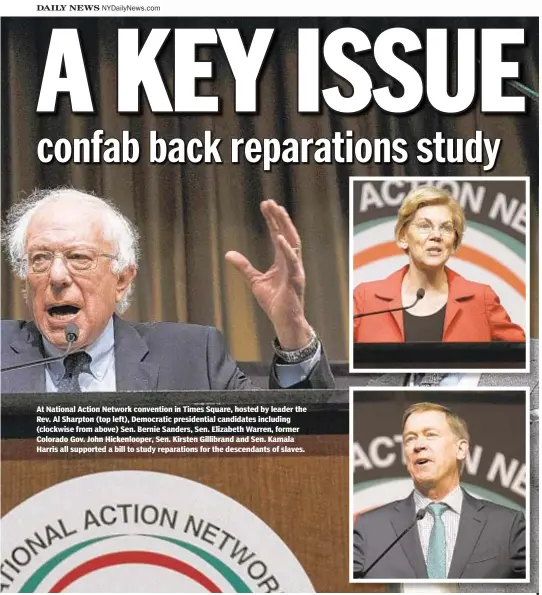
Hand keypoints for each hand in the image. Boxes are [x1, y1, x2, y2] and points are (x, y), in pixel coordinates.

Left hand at [225, 200, 312, 348]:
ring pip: (292, 242)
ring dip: (285, 226)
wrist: (285, 321)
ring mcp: (295, 269)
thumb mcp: (255, 281)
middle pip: (286, 234)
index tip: (266, 205)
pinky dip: (286, 248)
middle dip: (278, 217)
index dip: (272, 220)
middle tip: (270, 202)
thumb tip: (228, 254)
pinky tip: (279, 237)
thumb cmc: (275, 303)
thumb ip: (244, 267)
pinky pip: (292, 261)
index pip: (277, 235)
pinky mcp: (295, 279)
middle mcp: (291, 262)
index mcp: (283, 261)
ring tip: (278, 211)